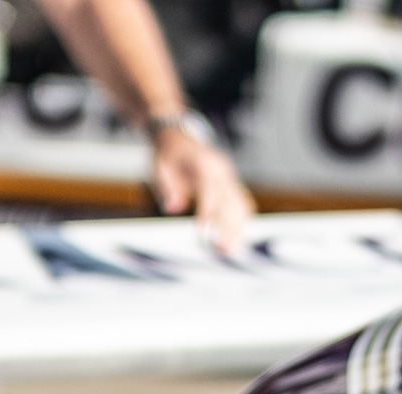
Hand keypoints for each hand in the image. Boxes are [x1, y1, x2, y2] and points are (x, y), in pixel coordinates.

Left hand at [149, 125, 252, 251]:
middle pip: (230, 201)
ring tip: (230, 250)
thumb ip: (167, 186)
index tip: (203, 232)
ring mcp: (229, 176)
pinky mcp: (230, 184)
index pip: (210, 189)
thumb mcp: (159, 165)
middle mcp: (221, 169)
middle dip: (228, 228)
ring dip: (238, 229)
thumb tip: (173, 207)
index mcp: (204, 162)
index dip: (208, 211)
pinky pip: (242, 204)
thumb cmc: (168, 152)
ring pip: (240, 204)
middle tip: (224, 251)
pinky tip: (237, 238)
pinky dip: (241, 222)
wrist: (179, 135)